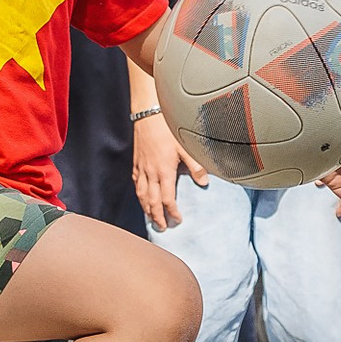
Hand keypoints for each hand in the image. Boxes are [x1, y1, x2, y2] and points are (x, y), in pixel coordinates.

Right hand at [132, 112, 206, 230]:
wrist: (149, 113)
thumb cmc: (167, 127)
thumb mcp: (185, 146)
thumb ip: (195, 165)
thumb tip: (204, 182)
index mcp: (164, 171)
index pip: (167, 199)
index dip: (172, 212)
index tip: (178, 220)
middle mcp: (150, 173)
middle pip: (152, 202)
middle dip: (157, 217)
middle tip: (162, 228)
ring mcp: (141, 168)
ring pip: (141, 195)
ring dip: (146, 209)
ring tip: (151, 219)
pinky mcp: (136, 162)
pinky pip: (136, 183)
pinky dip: (139, 194)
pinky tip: (142, 197)